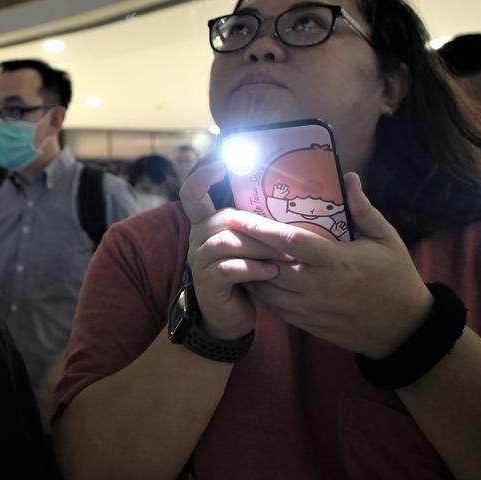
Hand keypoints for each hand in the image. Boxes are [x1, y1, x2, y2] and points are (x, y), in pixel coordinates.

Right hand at [180, 163, 291, 340]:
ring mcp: (199, 261)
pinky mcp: (207, 282)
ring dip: (260, 249)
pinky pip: (229, 269)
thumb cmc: (245, 276)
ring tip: (285, 258)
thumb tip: (288, 202)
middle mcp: (198, 239)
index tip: (223, 163)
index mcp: (206, 224)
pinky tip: (272, 274)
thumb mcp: (249, 247)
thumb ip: (256, 226)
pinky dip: (254, 269)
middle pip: (223, 219)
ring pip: (228, 243)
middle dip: (258, 228)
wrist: (229, 317)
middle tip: (288, 238)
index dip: (202, 177)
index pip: (192, 193)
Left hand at [232, 173, 432, 358]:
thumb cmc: (396, 278)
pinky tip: (249, 279)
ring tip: (231, 255)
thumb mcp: (387, 240)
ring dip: (248, 273)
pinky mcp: (308, 324)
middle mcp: (318, 285)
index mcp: (336, 261)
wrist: (404, 330)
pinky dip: (259, 294)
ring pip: (266, 290)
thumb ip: (364, 210)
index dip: (261, 229)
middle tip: (224, 233)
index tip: (238, 215)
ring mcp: (311, 308)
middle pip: (269, 266)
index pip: (290, 243)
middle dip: (245, 250)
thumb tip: (348, 177)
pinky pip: (275, 309)